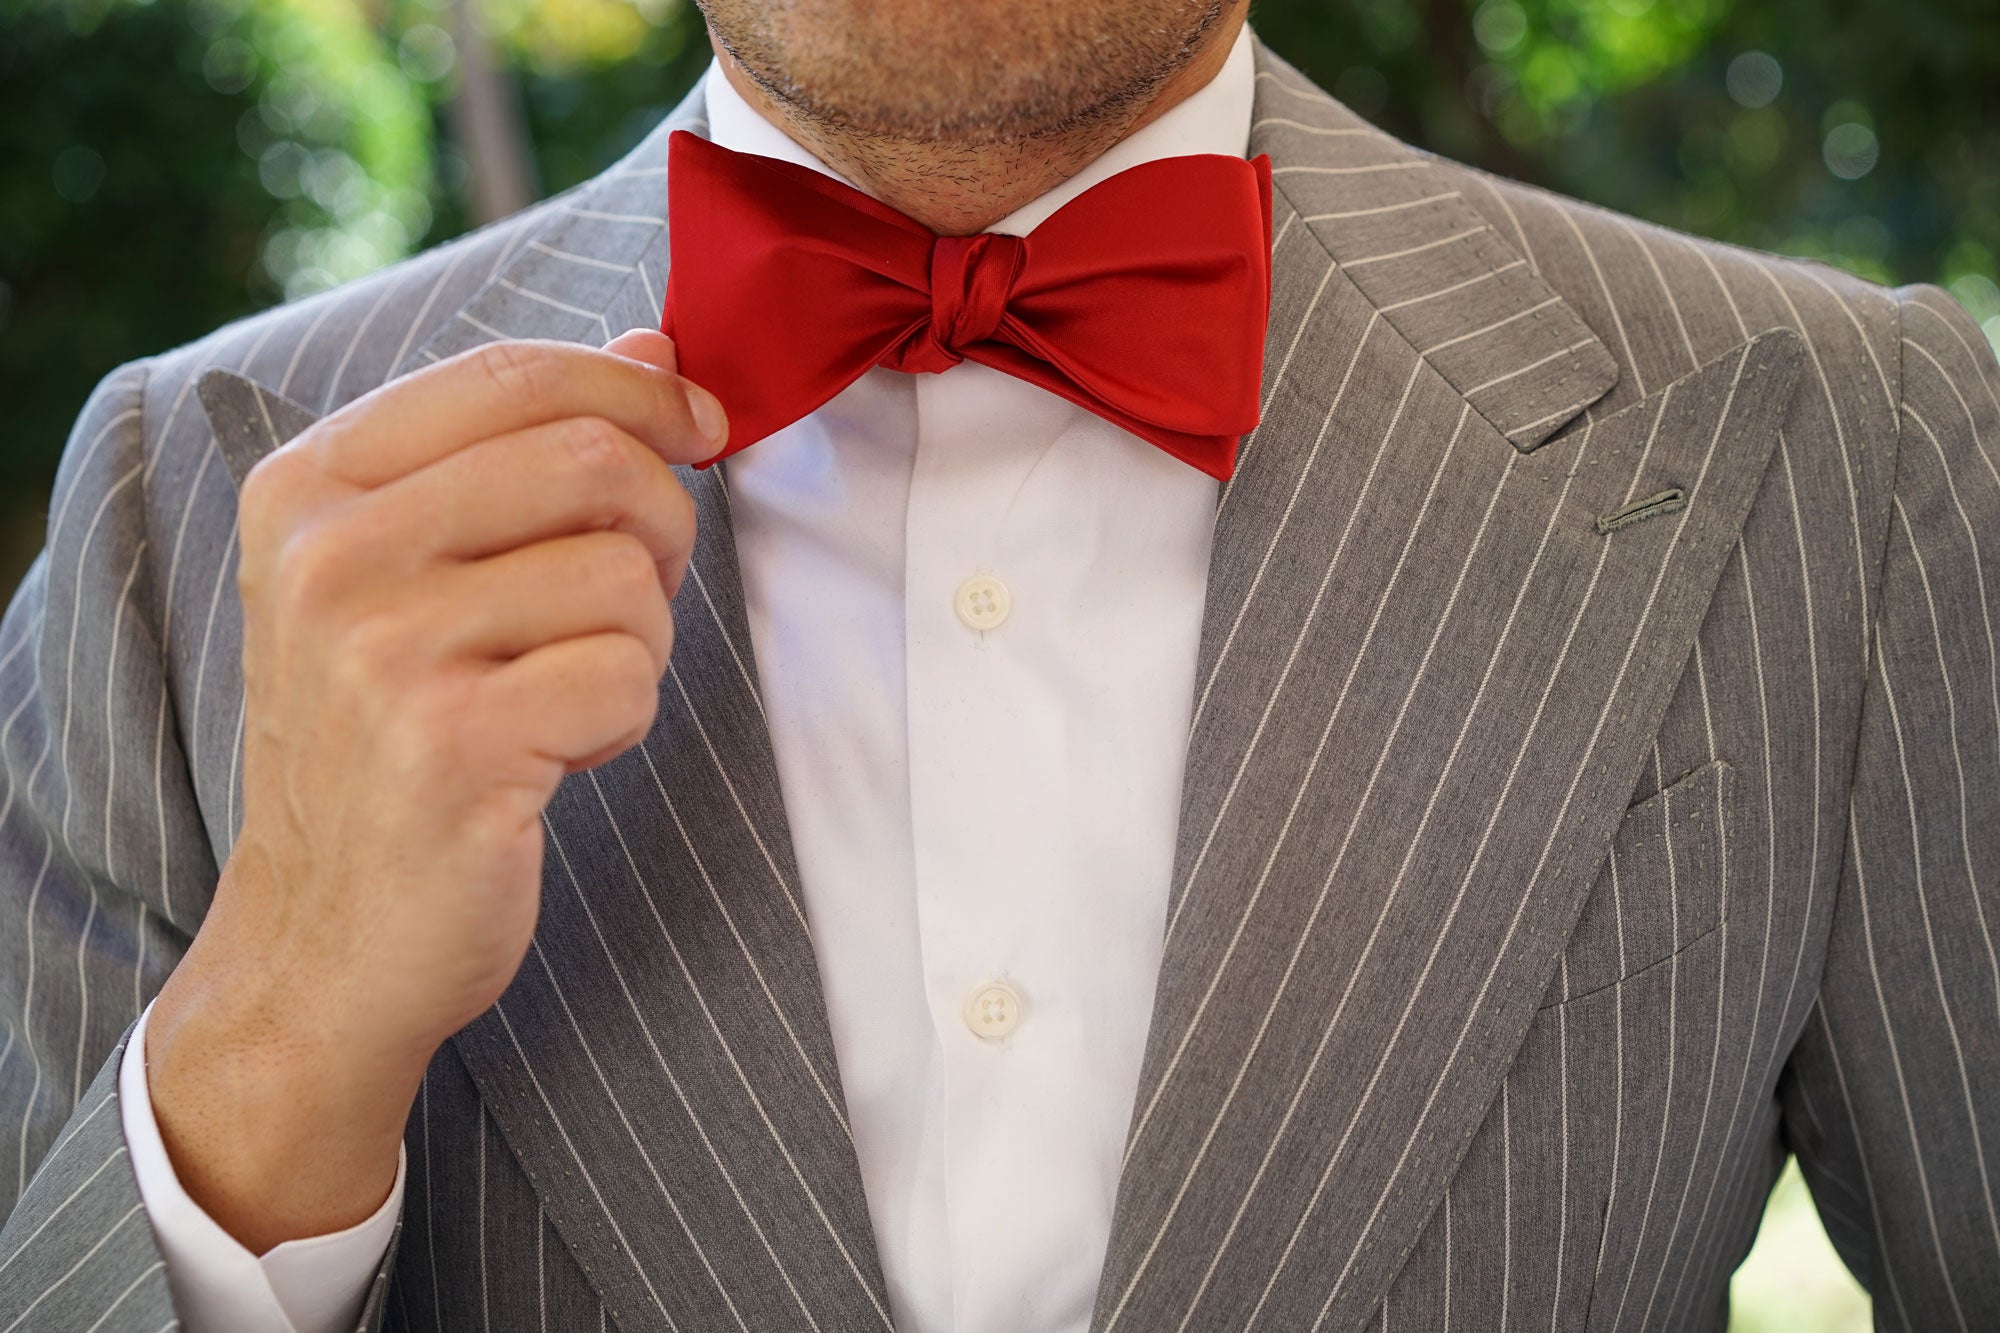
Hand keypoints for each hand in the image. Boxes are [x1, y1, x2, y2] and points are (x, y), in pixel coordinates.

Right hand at [145, 329, 725, 1251]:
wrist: (326, 940)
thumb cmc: (389, 743)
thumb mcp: (416, 576)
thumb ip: (522, 450)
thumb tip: (653, 347)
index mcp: (310, 487)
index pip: (513, 374)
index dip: (636, 390)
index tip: (699, 426)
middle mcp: (330, 555)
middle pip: (590, 460)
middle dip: (657, 526)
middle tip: (627, 595)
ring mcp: (382, 652)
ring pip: (624, 574)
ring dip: (638, 640)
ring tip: (562, 693)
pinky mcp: (451, 746)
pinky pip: (627, 674)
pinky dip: (624, 716)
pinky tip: (555, 754)